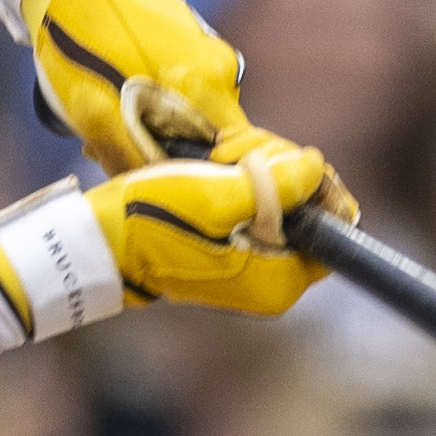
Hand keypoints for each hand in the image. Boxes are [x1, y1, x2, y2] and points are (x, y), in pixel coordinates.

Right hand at [0, 135, 360, 325]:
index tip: (287, 159)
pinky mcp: (233, 252)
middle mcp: (273, 283)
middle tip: (238, 153)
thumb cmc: (153, 220)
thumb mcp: (218, 196)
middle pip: (310, 209)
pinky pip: (259, 209)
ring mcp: (253, 268)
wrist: (99, 240)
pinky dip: (244, 183)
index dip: (320, 184)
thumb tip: (317, 170)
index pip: (335, 226)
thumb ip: (279, 185)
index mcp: (279, 280)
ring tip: (218, 158)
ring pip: (285, 203)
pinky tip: (215, 167)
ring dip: (259, 169)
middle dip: (283, 170)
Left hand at [21, 0, 255, 173]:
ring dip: (160, 124)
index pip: (235, 153)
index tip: (174, 186)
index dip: (208, 177)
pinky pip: (186, 84)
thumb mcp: (94, 112)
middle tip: (121, 151)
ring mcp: (209, 48)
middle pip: (213, 135)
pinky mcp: (194, 37)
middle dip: (172, 152)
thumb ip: (133, 156)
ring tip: (111, 117)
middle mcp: (219, 67)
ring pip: (195, 111)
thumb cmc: (77, 43)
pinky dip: (158, 97)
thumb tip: (159, 192)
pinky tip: (120, 90)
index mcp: (204, 85)